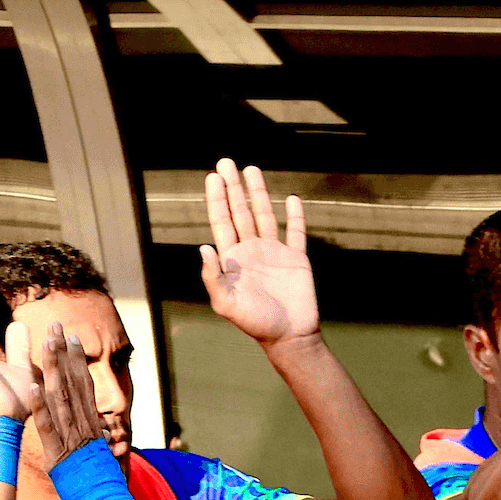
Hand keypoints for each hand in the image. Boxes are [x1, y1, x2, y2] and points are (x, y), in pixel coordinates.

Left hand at [33, 323, 104, 470]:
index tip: (71, 339)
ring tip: (45, 341)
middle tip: (55, 325)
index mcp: (92, 426)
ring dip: (51, 367)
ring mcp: (71, 439)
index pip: (84, 386)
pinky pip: (47, 426)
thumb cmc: (106, 489)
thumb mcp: (102, 461)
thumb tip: (103, 436)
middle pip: (72, 382)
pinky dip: (40, 406)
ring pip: (60, 396)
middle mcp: (83, 426)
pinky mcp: (58, 454)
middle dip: (63, 352)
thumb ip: (99, 445)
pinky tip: (33, 385)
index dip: (76, 361)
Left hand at [199, 158, 317, 347]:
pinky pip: (296, 232)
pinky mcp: (296, 259)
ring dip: (258, 192)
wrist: (289, 337)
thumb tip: (203, 247)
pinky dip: (295, 215)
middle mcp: (252, 251)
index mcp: (233, 260)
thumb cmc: (255, 324)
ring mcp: (274, 253)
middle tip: (226, 162)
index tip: (213, 177)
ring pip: (265, 215)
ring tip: (251, 169)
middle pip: (240, 212)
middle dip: (233, 187)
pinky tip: (292, 198)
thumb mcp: (226, 304)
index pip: (222, 222)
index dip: (217, 199)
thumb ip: (213, 277)